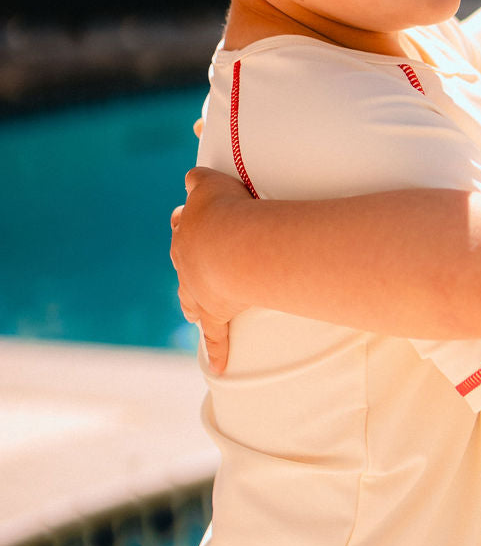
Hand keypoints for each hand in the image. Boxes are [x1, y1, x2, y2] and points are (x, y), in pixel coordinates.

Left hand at [169, 167, 252, 373]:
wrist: (232, 246)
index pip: (183, 221)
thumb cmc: (227, 212)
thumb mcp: (211, 183)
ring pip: (189, 297)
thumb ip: (199, 179)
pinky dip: (217, 352)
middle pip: (182, 258)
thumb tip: (190, 178)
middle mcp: (187, 261)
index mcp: (186, 230)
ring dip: (192, 301)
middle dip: (189, 257)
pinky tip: (217, 367)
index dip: (189, 220)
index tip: (194, 219)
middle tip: (201, 256)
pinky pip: (216, 337)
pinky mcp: (215, 313)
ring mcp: (198, 290)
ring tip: (195, 308)